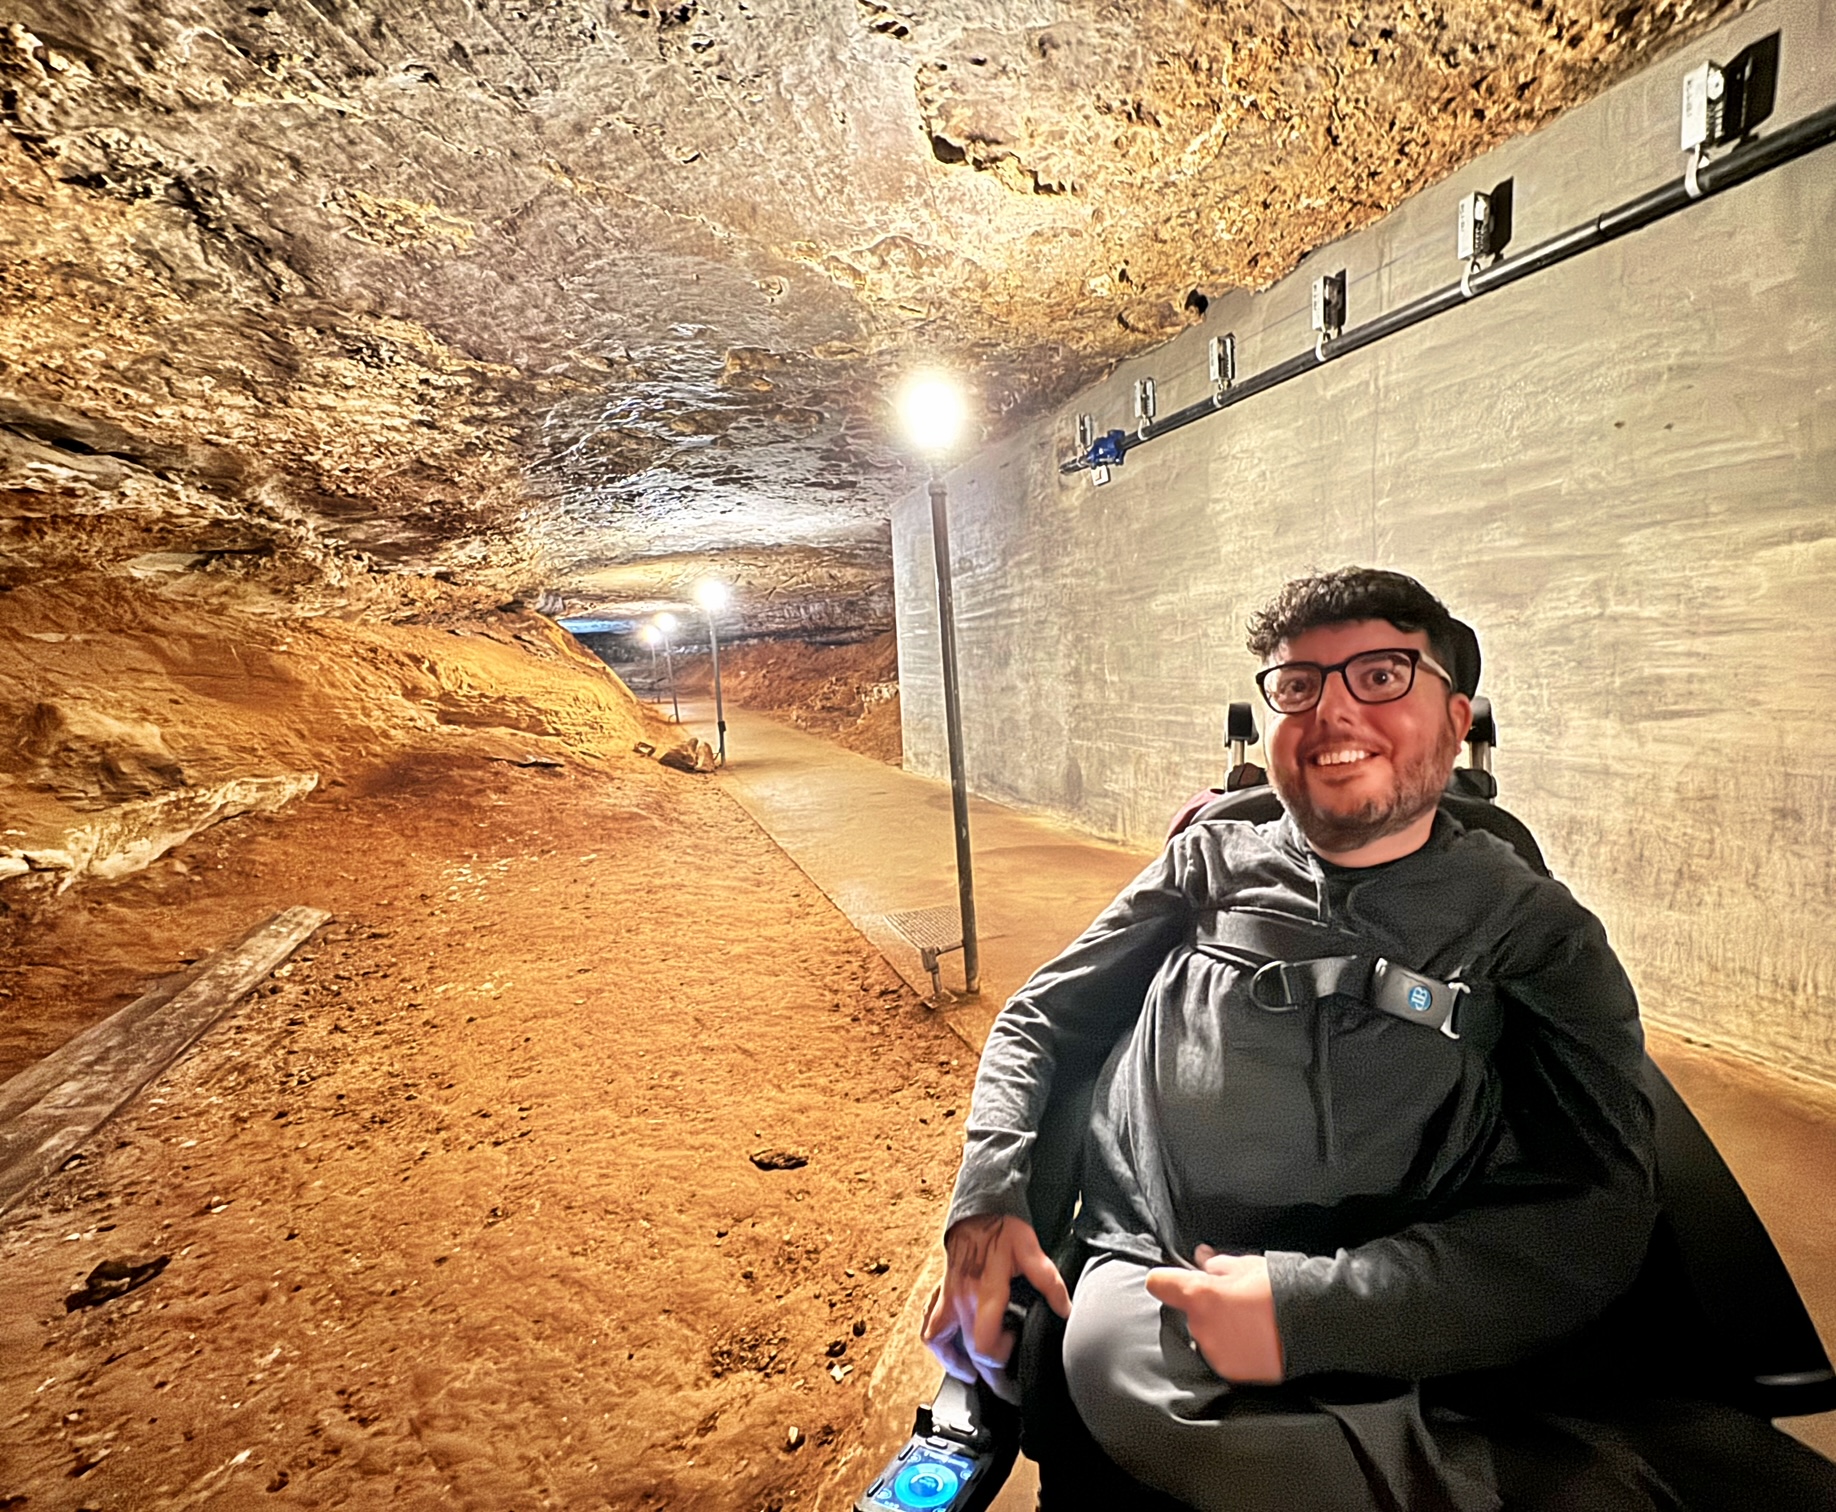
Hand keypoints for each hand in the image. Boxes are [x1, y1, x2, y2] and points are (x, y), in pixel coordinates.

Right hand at [922, 1214, 1070, 1396]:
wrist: (976, 1214)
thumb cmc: (1001, 1230)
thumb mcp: (1031, 1250)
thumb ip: (1048, 1280)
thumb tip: (1065, 1308)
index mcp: (984, 1291)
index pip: (983, 1342)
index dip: (1000, 1355)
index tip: (1015, 1345)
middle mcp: (961, 1300)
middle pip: (967, 1352)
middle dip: (988, 1374)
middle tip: (1006, 1386)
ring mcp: (947, 1299)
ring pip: (940, 1343)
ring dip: (956, 1363)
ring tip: (974, 1375)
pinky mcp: (940, 1297)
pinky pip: (930, 1328)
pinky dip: (939, 1345)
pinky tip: (952, 1352)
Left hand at [1144, 1246, 1283, 1383]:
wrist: (1312, 1325)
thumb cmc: (1279, 1288)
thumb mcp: (1246, 1265)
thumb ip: (1216, 1264)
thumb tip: (1201, 1258)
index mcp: (1199, 1295)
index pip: (1159, 1283)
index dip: (1165, 1280)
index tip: (1171, 1281)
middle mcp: (1199, 1327)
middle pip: (1189, 1312)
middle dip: (1206, 1306)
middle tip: (1234, 1302)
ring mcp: (1214, 1353)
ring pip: (1205, 1335)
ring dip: (1218, 1329)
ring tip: (1249, 1324)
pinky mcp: (1230, 1373)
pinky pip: (1222, 1355)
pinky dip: (1233, 1349)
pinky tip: (1254, 1341)